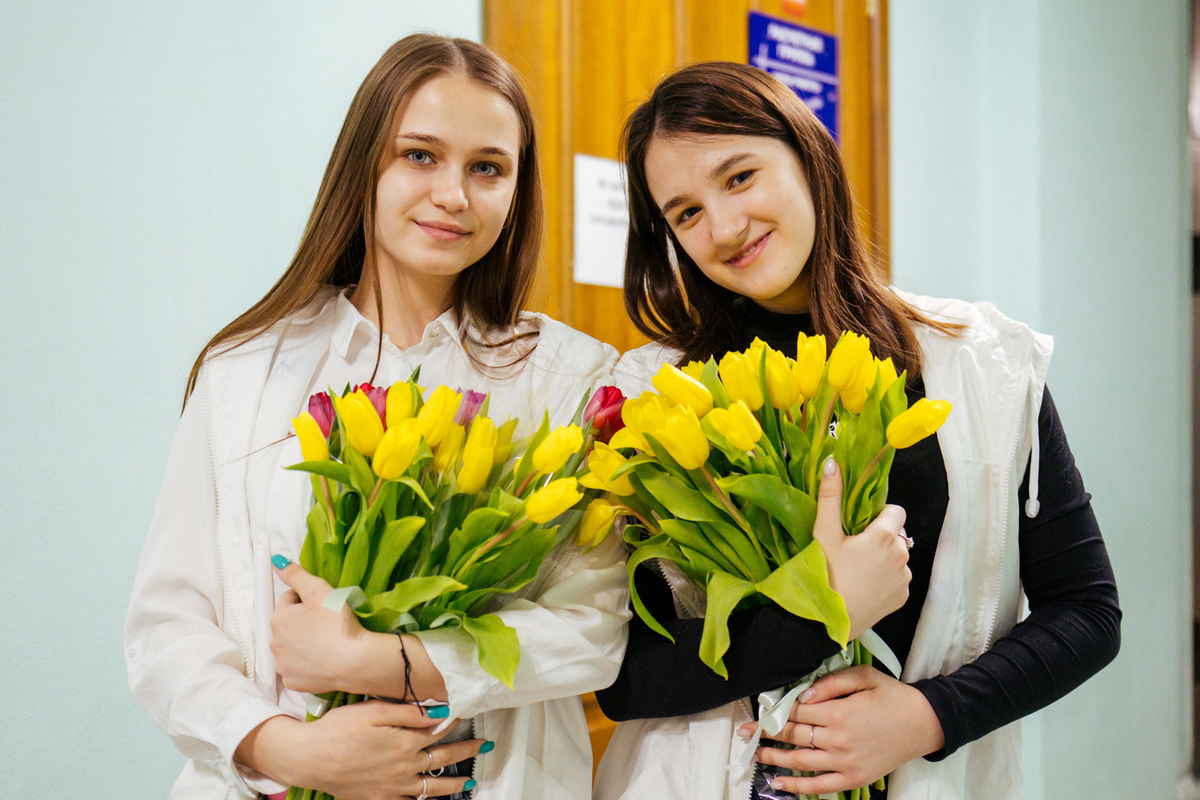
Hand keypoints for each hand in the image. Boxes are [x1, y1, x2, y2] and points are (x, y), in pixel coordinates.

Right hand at [236, 700, 486, 799]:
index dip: (455, 723)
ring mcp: (393, 786)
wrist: (309, 759)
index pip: (438, 731)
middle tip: (484, 747)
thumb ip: (409, 712)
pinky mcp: (379, 798)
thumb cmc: (338, 729)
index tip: (468, 716)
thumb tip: (440, 712)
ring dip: (453, 784)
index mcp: (405, 742)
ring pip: (431, 787)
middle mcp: (405, 766)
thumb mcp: (374, 710)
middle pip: (443, 759)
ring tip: (469, 783)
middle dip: (466, 752)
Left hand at [271, 559, 448, 701]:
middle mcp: (274, 643)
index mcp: (278, 619)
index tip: (325, 605)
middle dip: (303, 622)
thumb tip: (276, 562)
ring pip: (292, 647)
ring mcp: (283, 666)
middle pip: (289, 625)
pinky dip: (307, 664)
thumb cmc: (337, 623)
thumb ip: (295, 574)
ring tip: (325, 642)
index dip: (308, 599)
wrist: (354, 662)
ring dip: (303, 643)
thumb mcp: (318, 590)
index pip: (290, 599)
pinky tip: (322, 660)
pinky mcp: (294, 683)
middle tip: (327, 623)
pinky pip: (297, 669)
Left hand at [736, 665, 944, 794]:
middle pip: (792, 735)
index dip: (774, 710)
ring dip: (773, 758)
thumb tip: (801, 693)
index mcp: (838, 712)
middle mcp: (837, 740)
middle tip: (744, 731)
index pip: (796, 710)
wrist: (925, 724)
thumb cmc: (893, 696)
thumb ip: (830, 682)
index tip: (757, 710)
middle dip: (765, 732)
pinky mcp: (853, 779)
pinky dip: (796, 787)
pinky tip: (777, 782)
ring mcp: (844, 763)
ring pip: (799, 761)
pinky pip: (819, 786)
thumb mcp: (864, 676)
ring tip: (754, 752)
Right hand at [812, 458, 910, 639]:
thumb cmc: (824, 574)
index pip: (897, 511)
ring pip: (899, 557)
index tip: (861, 528)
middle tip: (854, 550)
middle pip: (897, 535)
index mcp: (885, 535)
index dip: (880, 516)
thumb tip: (832, 462)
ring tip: (859, 570)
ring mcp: (905, 578)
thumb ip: (830, 495)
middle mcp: (902, 554)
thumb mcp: (824, 533)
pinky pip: (899, 579)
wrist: (825, 620)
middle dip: (882, 538)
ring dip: (885, 558)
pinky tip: (866, 586)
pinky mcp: (903, 597)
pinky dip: (887, 579)